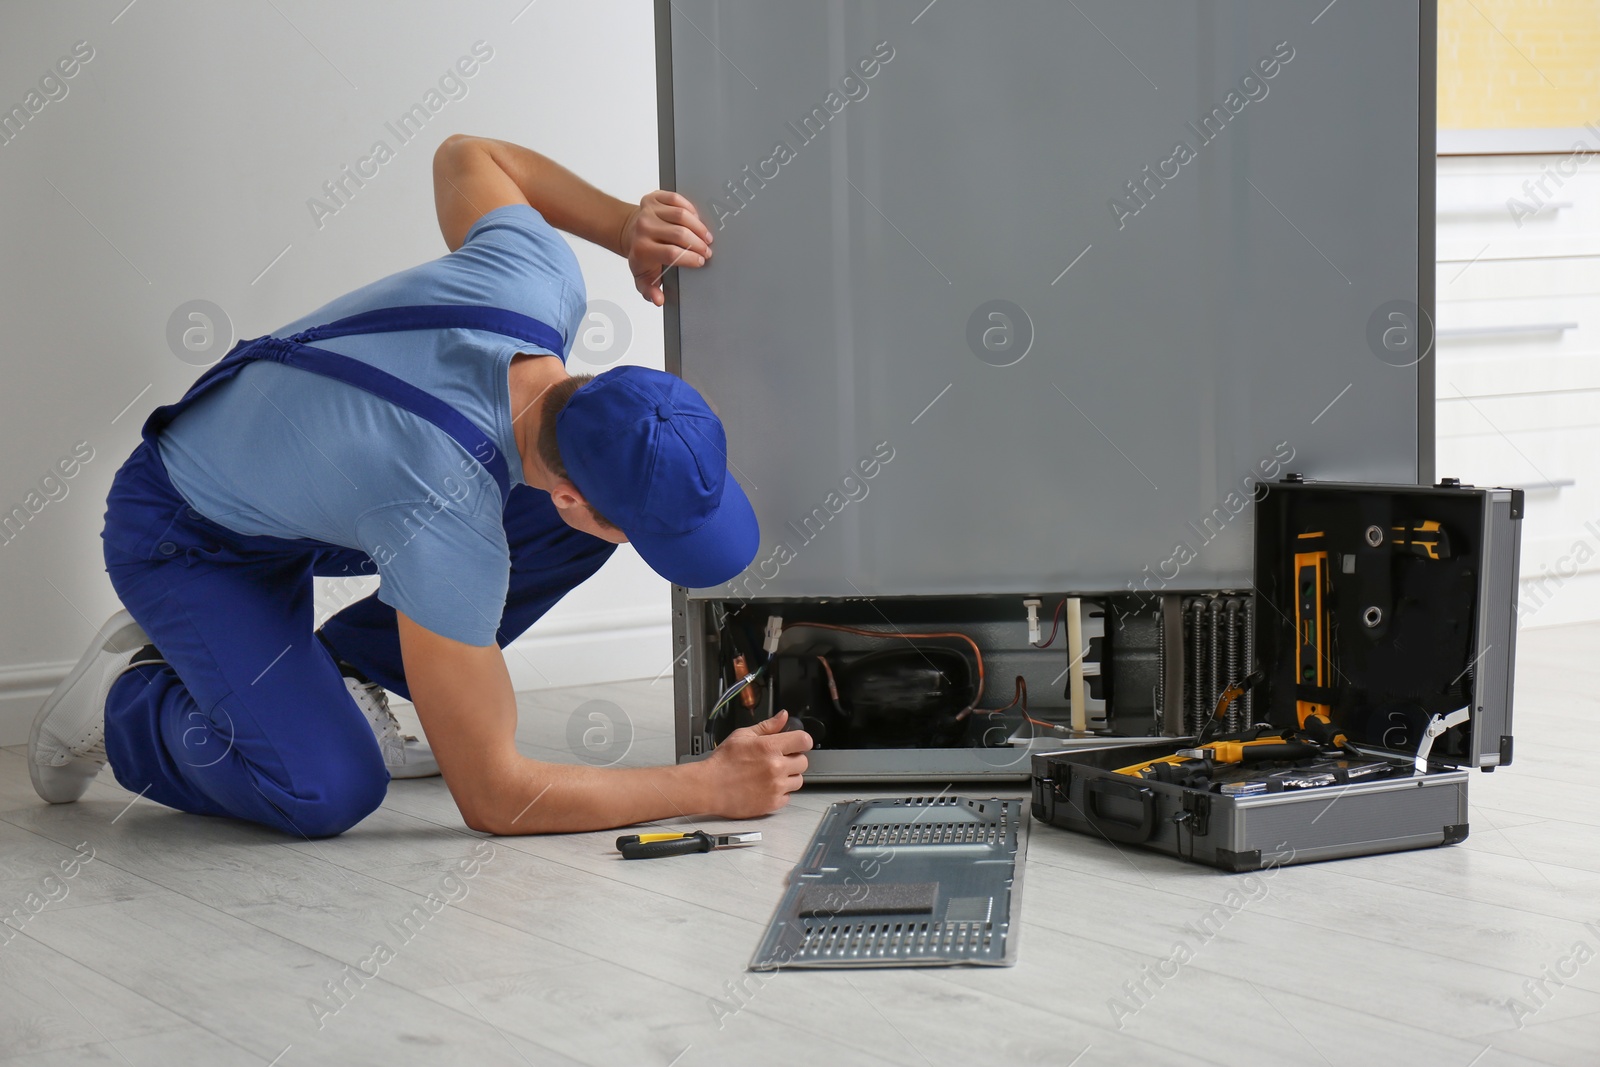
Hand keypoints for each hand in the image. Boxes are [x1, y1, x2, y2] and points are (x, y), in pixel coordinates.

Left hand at [620, 190, 712, 305]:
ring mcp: (648, 210)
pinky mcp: (654, 197)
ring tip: (706, 236)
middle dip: (698, 243)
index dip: (690, 258)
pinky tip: (696, 219)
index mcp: (642, 249)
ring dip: (698, 226)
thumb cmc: (641, 256)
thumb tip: (659, 300)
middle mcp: (644, 228)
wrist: (628, 232)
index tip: (701, 261)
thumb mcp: (643, 278)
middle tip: (707, 250)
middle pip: (679, 234)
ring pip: (681, 215)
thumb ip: (651, 292)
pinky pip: (676, 199)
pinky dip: (690, 208)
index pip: (672, 253)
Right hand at [700, 710, 810, 817]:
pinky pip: (788, 796)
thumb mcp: (742, 736)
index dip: (801, 741)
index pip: (804, 741)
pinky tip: (766, 787)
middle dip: (793, 759)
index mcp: (769, 747)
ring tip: (770, 775)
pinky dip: (780, 793)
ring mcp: (775, 787)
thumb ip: (767, 726)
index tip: (797, 744)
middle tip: (778, 760)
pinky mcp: (772, 804)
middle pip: (803, 762)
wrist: (708, 787)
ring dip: (788, 777)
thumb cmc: (722, 762)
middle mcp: (776, 767)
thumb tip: (783, 716)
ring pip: (798, 780)